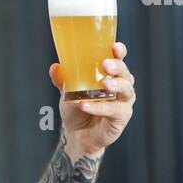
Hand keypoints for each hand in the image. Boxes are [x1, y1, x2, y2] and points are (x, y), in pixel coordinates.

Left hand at [48, 41, 135, 158]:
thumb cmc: (77, 108)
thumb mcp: (67, 92)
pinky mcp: (121, 118)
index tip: (115, 47)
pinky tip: (85, 105)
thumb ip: (62, 79)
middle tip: (106, 65)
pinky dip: (99, 107)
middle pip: (125, 73)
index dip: (119, 52)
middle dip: (118, 67)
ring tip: (104, 84)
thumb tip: (55, 67)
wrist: (76, 135)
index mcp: (111, 75)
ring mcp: (123, 102)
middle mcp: (121, 87)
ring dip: (116, 86)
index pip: (119, 60)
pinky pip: (113, 111)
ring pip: (126, 91)